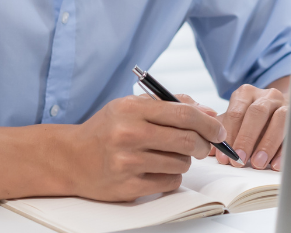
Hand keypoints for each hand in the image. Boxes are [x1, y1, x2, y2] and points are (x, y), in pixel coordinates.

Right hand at [62, 94, 226, 200]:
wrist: (71, 158)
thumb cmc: (106, 130)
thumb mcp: (130, 106)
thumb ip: (169, 104)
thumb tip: (207, 112)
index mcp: (131, 109)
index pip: (182, 113)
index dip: (207, 122)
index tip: (218, 129)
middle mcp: (128, 134)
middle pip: (186, 140)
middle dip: (201, 144)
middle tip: (201, 145)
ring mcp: (127, 162)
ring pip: (181, 163)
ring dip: (184, 160)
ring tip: (169, 155)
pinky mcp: (128, 187)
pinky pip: (169, 182)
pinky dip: (171, 176)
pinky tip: (157, 170)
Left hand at [214, 83, 287, 170]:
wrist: (278, 109)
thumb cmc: (251, 119)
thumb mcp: (235, 120)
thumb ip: (221, 130)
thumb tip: (207, 149)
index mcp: (246, 94)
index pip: (236, 112)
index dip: (229, 135)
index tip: (224, 156)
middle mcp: (266, 96)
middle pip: (257, 113)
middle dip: (247, 138)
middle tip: (239, 160)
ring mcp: (284, 105)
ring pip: (279, 120)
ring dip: (267, 144)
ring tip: (257, 163)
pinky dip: (283, 150)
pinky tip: (275, 164)